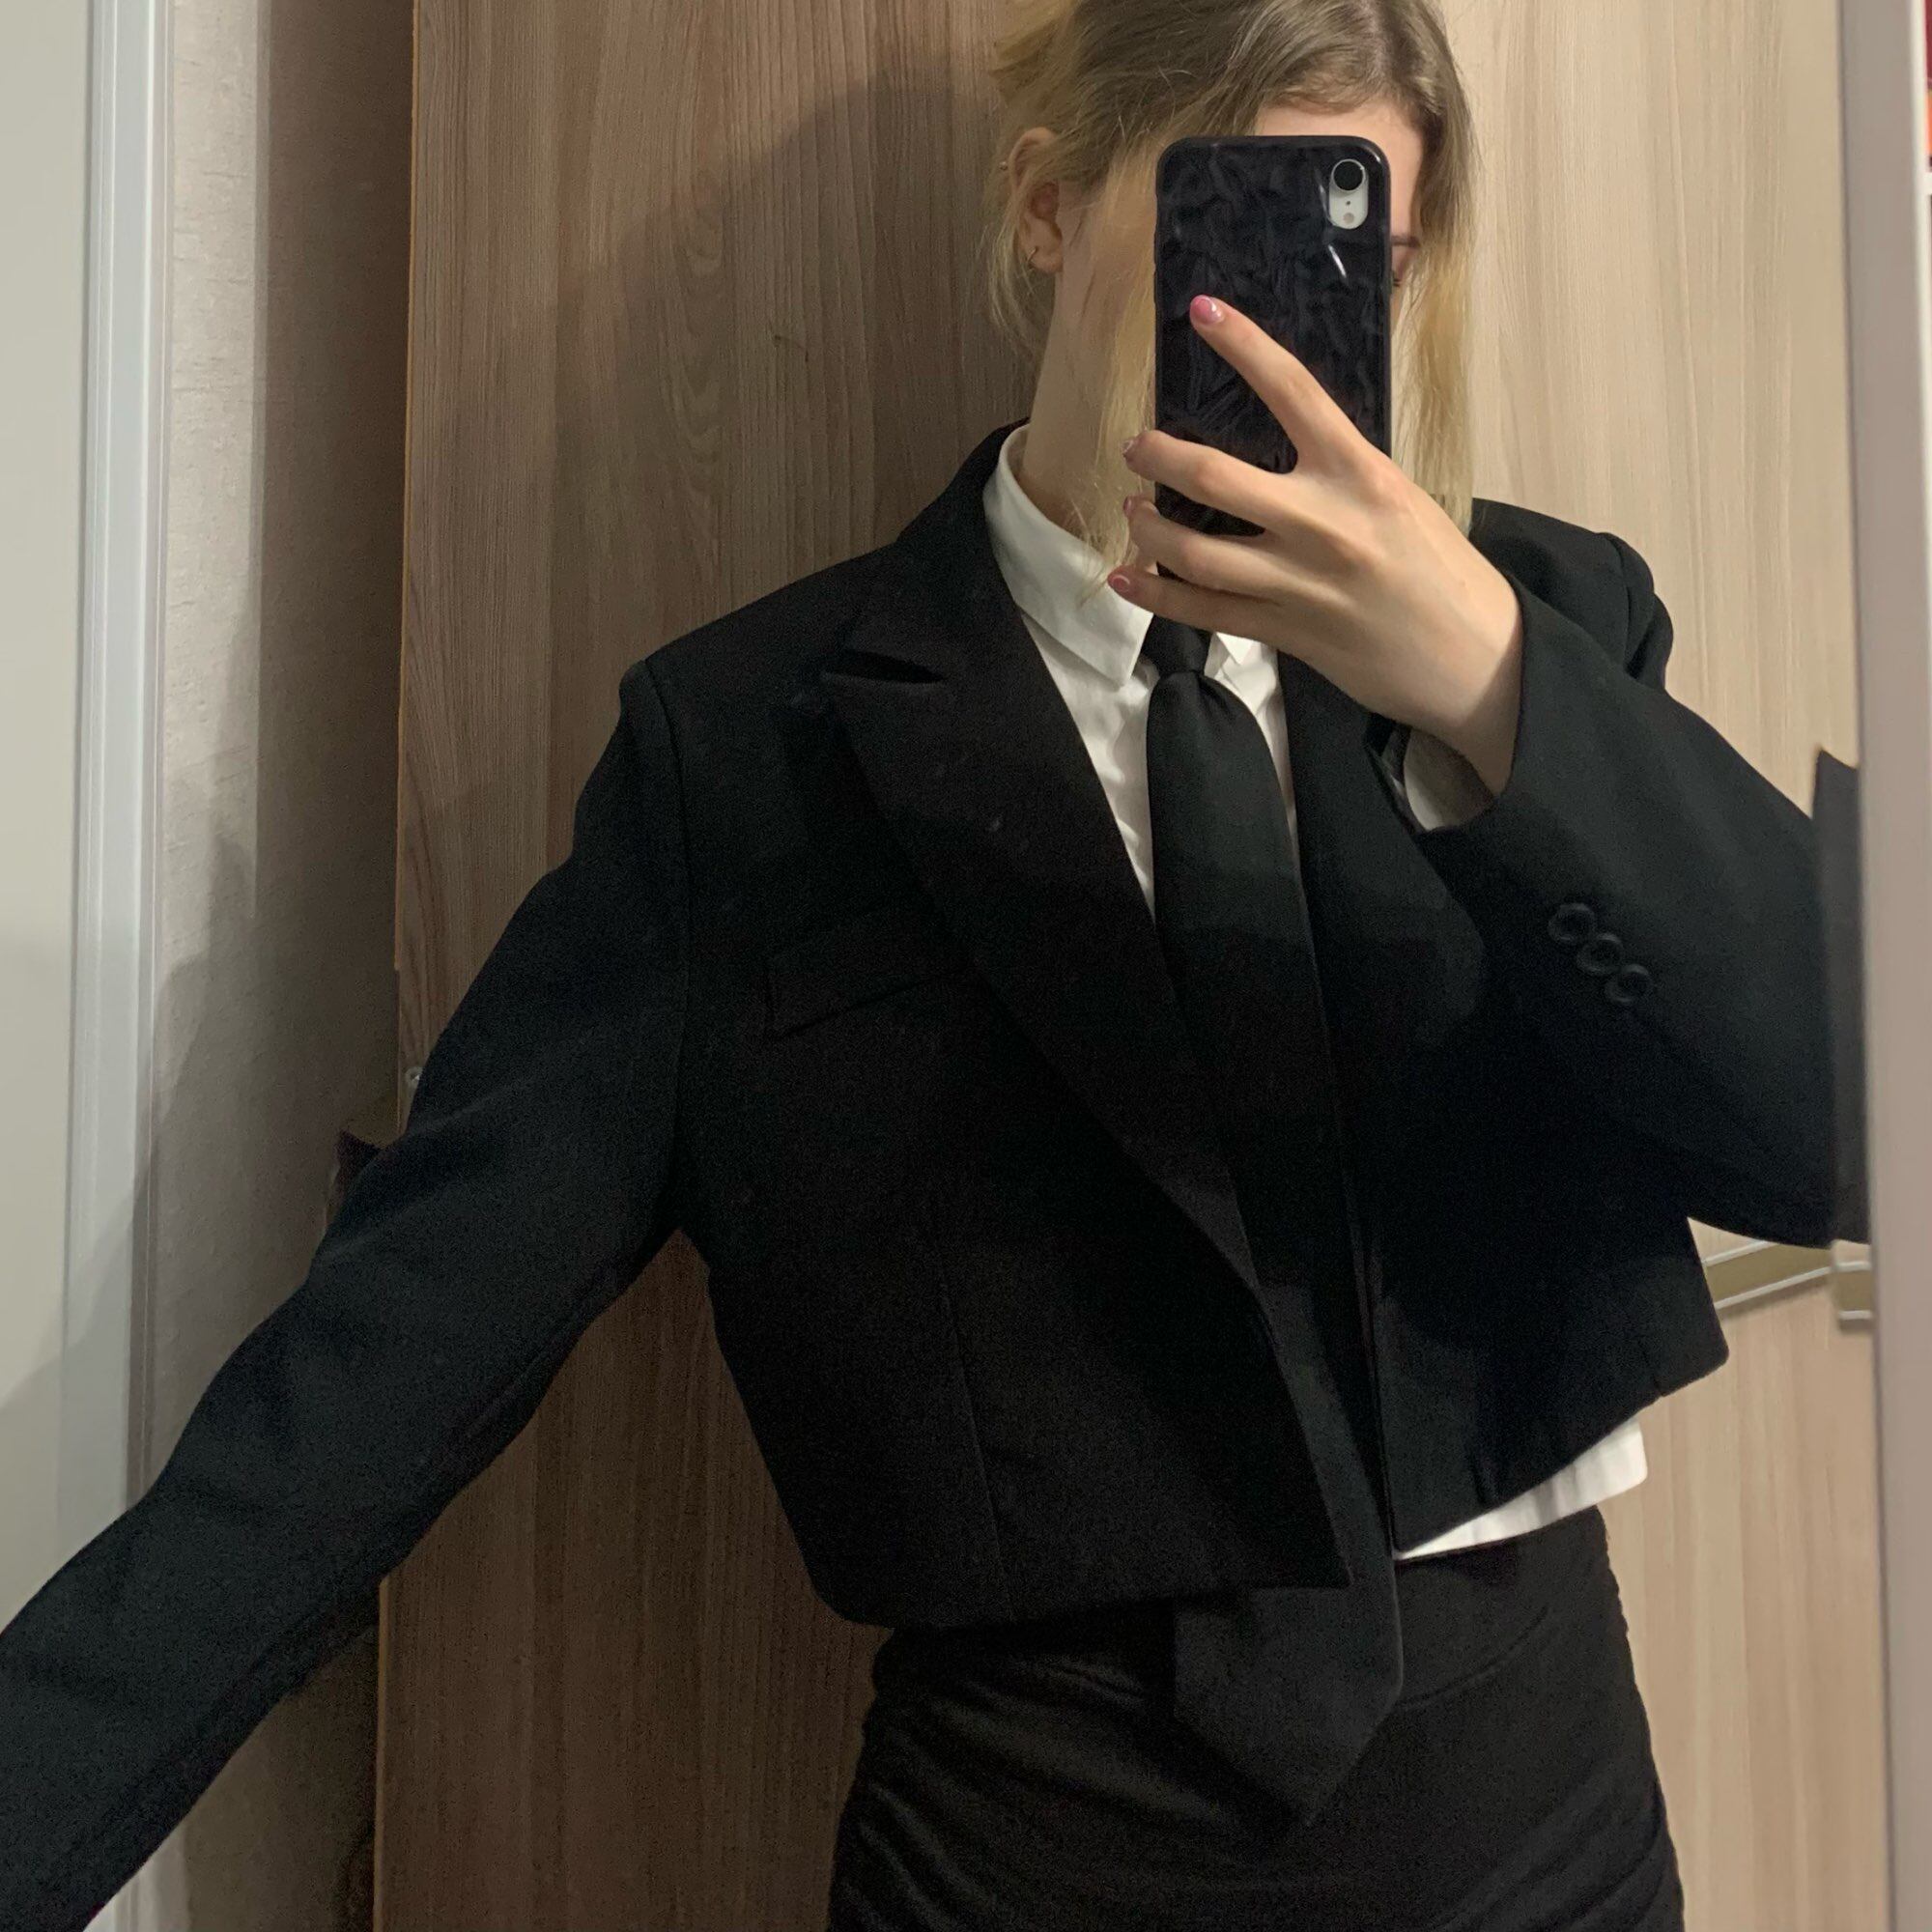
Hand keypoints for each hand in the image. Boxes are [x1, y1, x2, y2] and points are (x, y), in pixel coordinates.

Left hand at [1110, 293, 1525, 795]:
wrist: (1472, 656)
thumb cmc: (1441, 571)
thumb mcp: (1398, 499)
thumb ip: (1339, 474)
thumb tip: (1280, 448)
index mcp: (1360, 473)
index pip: (1292, 390)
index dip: (1242, 344)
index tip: (1202, 311)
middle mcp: (1323, 522)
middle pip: (1213, 477)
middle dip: (1159, 456)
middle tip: (1138, 447)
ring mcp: (1298, 582)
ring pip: (1194, 551)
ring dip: (1148, 529)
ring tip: (1134, 512)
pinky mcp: (1284, 631)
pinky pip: (1203, 612)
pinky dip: (1155, 596)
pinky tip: (1126, 579)